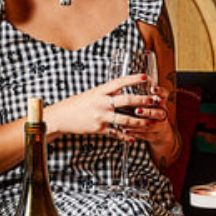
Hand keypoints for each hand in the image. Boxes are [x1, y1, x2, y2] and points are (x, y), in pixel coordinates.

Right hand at [45, 73, 160, 137]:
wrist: (61, 117)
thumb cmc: (77, 104)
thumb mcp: (92, 94)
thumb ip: (107, 93)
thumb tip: (121, 89)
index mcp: (100, 91)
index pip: (120, 82)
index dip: (134, 79)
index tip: (146, 77)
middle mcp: (102, 103)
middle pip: (127, 100)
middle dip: (143, 101)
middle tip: (155, 101)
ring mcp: (101, 116)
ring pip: (125, 120)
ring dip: (139, 122)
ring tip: (149, 122)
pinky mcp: (99, 129)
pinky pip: (116, 133)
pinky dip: (125, 136)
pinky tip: (133, 138)